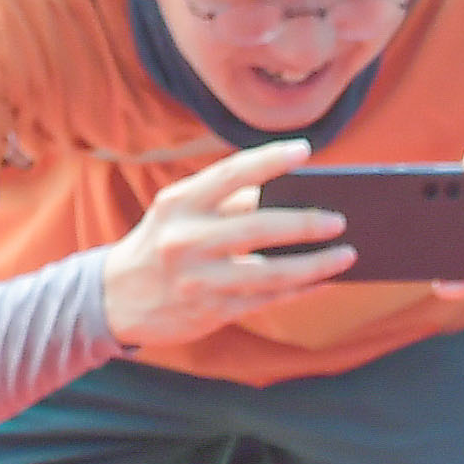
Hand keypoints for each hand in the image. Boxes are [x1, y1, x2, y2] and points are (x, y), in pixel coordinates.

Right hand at [96, 138, 357, 351]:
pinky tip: (327, 281)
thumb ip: (225, 202)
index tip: (305, 151)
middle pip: (257, 227)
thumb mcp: (179, 214)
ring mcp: (198, 279)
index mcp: (178, 203)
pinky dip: (301, 290)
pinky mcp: (210, 311)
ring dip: (314, 265)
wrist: (115, 298)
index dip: (268, 161)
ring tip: (348, 254)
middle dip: (304, 223)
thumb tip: (293, 196)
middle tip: (340, 219)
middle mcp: (185, 239)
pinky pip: (267, 300)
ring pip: (269, 272)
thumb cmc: (162, 244)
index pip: (229, 174)